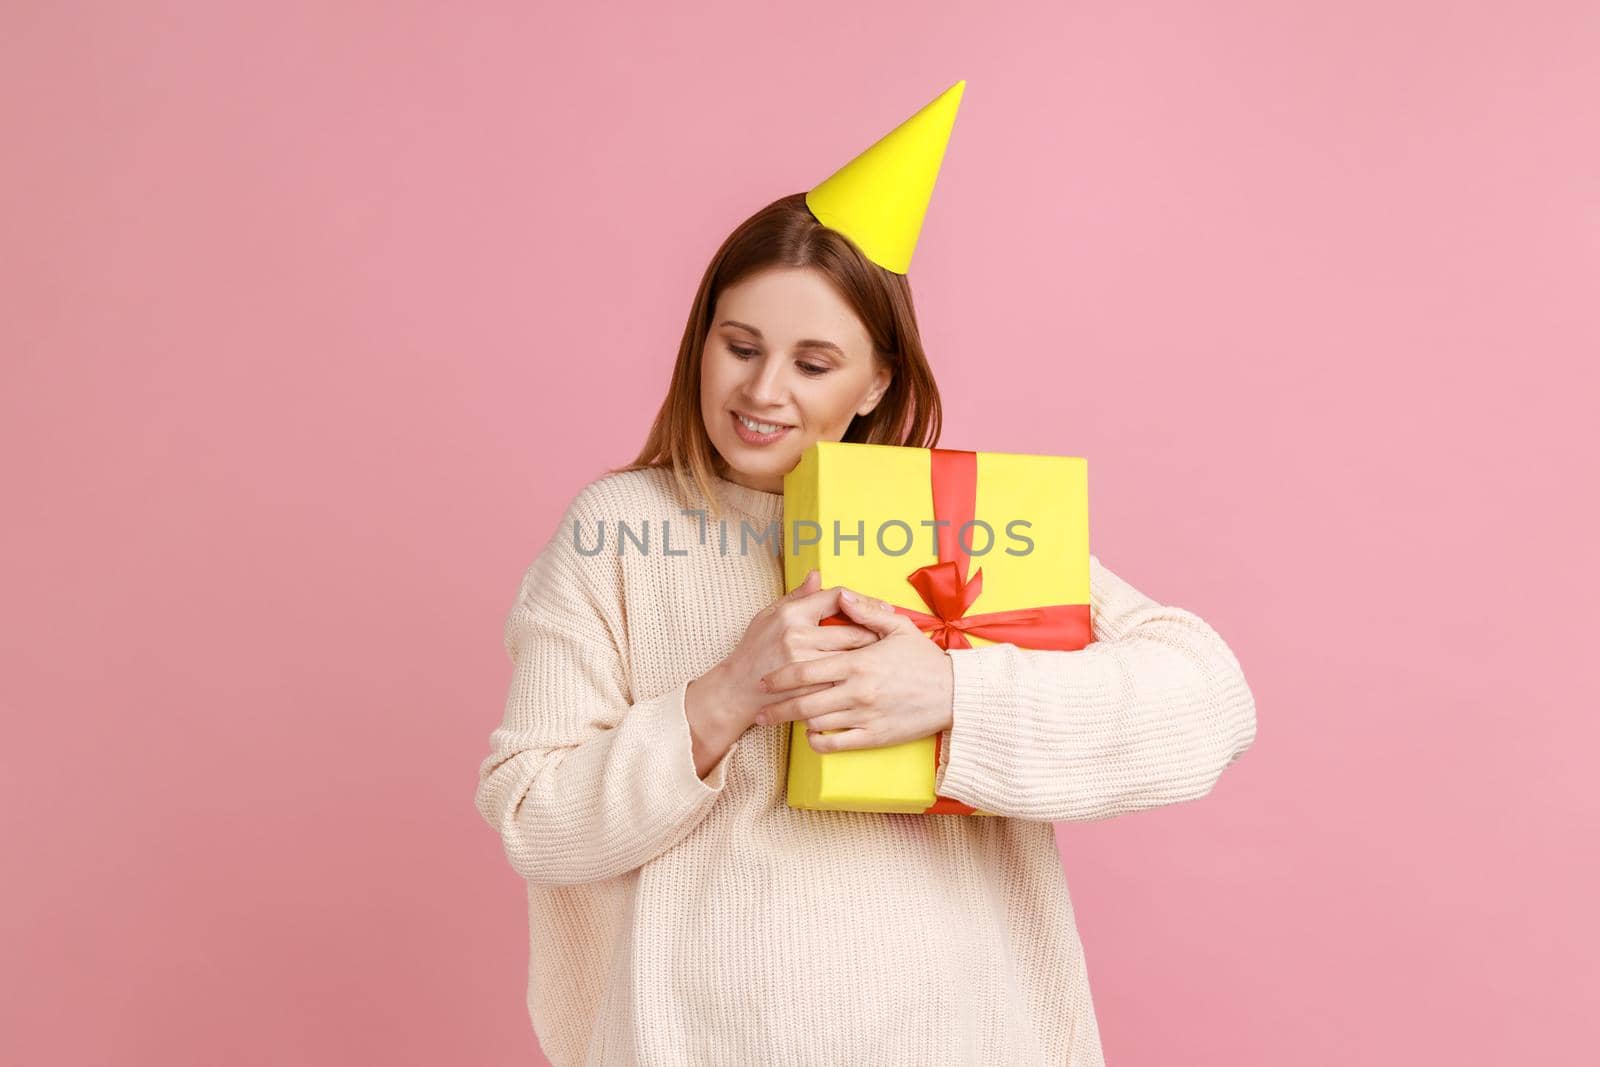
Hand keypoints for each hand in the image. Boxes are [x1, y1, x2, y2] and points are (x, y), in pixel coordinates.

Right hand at [701, 568, 879, 731]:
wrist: (736, 689)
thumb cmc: (754, 649)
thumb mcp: (768, 615)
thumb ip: (797, 596)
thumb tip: (817, 575)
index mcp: (792, 614)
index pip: (838, 598)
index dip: (864, 601)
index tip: (882, 607)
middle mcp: (799, 637)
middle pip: (853, 631)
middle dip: (876, 633)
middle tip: (891, 635)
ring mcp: (804, 666)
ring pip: (852, 659)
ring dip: (872, 658)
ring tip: (885, 656)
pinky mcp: (808, 690)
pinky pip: (843, 682)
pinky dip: (858, 679)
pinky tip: (868, 677)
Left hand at [755, 589, 954, 752]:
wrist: (955, 693)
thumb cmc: (925, 659)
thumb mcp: (899, 628)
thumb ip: (865, 611)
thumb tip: (840, 596)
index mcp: (858, 662)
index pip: (806, 671)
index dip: (779, 677)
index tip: (764, 680)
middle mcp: (857, 691)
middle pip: (803, 702)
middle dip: (776, 706)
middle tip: (760, 708)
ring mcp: (865, 716)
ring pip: (816, 724)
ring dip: (794, 723)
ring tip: (781, 720)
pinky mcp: (875, 737)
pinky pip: (835, 743)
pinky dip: (817, 740)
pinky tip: (812, 733)